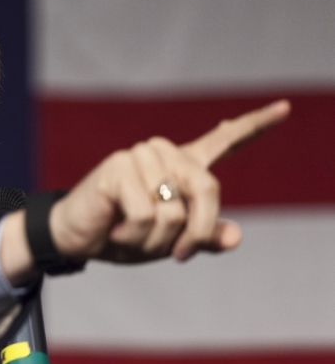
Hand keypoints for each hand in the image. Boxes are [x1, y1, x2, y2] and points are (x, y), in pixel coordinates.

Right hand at [50, 99, 290, 261]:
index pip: (224, 140)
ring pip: (174, 209)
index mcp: (181, 166)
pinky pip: (148, 214)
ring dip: (156, 240)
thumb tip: (236, 237)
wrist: (77, 238)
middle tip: (176, 255)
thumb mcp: (169, 242)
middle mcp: (164, 154)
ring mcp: (140, 156)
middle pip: (208, 190)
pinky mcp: (118, 167)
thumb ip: (202, 237)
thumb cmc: (122, 236)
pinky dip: (135, 235)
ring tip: (130, 234)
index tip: (286, 108)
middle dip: (195, 233)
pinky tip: (116, 229)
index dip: (256, 125)